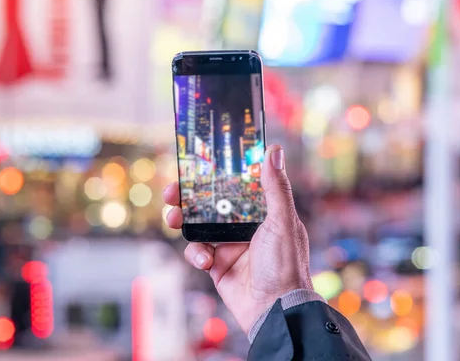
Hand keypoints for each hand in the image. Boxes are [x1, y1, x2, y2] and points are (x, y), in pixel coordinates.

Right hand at [163, 144, 313, 333]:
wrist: (275, 309)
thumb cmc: (286, 264)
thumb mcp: (282, 221)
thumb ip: (275, 188)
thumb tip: (274, 151)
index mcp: (261, 212)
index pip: (235, 186)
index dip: (216, 175)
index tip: (198, 165)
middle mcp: (244, 226)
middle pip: (211, 204)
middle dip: (189, 197)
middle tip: (172, 192)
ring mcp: (229, 245)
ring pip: (198, 226)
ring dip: (183, 221)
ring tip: (174, 218)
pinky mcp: (218, 265)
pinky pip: (198, 252)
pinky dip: (196, 254)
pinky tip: (205, 260)